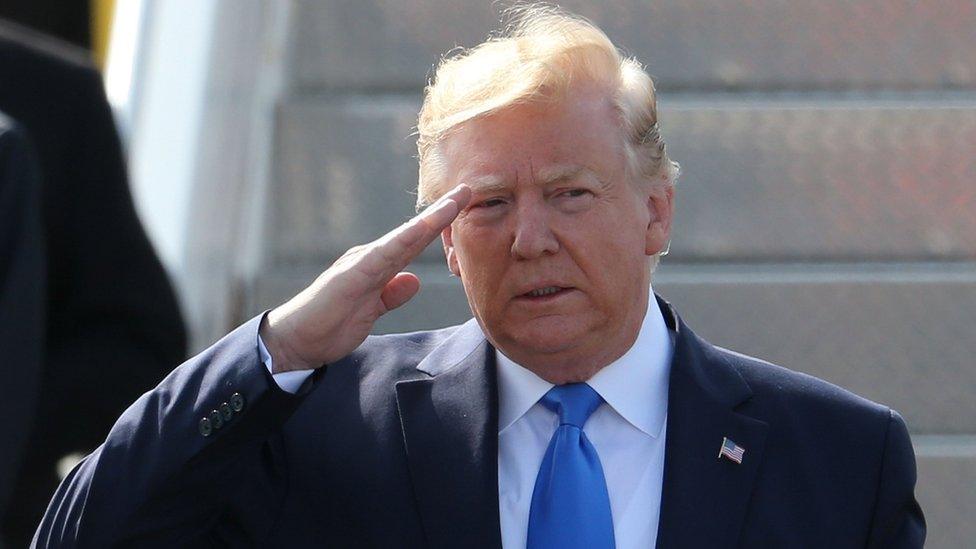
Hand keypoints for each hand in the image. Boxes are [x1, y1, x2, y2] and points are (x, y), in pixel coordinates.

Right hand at [260, 185, 470, 372]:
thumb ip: (391, 295)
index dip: (439, 226)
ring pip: (402, 238)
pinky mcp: (350, 277)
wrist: (295, 340)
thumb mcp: (371, 312)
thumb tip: (414, 280)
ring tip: (454, 203)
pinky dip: (402, 242)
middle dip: (441, 212)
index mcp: (377, 267)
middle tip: (468, 190)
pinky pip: (382, 257)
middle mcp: (370, 258)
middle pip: (413, 233)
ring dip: (429, 221)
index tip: (464, 208)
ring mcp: (360, 264)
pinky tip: (420, 230)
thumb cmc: (329, 325)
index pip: (413, 243)